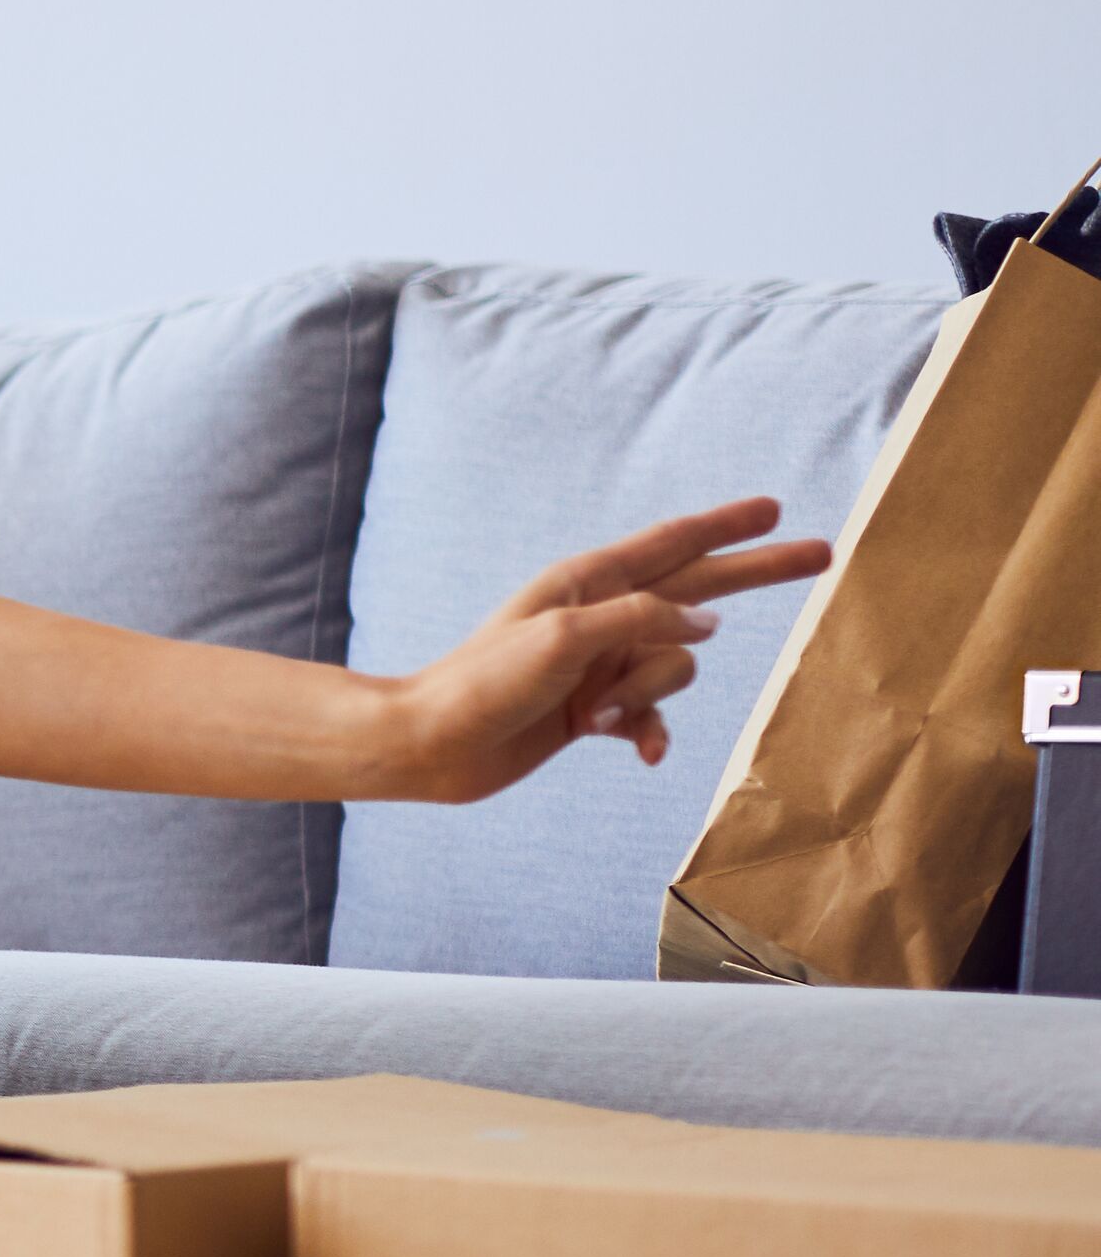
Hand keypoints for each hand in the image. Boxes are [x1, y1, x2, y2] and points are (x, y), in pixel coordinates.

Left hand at [376, 498, 832, 800]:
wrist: (433, 744)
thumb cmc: (486, 682)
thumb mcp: (567, 639)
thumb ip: (642, 622)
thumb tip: (709, 623)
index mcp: (588, 581)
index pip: (675, 544)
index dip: (728, 525)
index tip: (774, 507)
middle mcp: (600, 614)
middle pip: (700, 588)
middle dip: (759, 572)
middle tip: (824, 553)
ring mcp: (601, 662)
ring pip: (675, 668)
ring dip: (644, 697)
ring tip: (591, 713)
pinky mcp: (594, 707)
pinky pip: (651, 716)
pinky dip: (645, 731)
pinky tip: (632, 749)